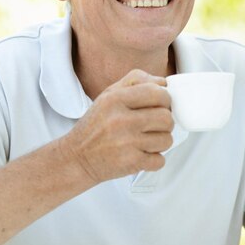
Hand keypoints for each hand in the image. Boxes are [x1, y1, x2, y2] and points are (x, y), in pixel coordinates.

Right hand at [60, 69, 173, 183]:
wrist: (77, 157)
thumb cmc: (95, 126)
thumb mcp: (108, 95)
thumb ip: (135, 81)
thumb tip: (163, 82)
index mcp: (115, 99)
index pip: (157, 93)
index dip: (166, 99)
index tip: (162, 105)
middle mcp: (120, 120)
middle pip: (166, 117)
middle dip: (166, 122)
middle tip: (156, 125)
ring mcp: (126, 143)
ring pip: (166, 139)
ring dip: (161, 141)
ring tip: (148, 140)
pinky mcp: (131, 163)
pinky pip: (160, 160)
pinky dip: (155, 159)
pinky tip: (143, 154)